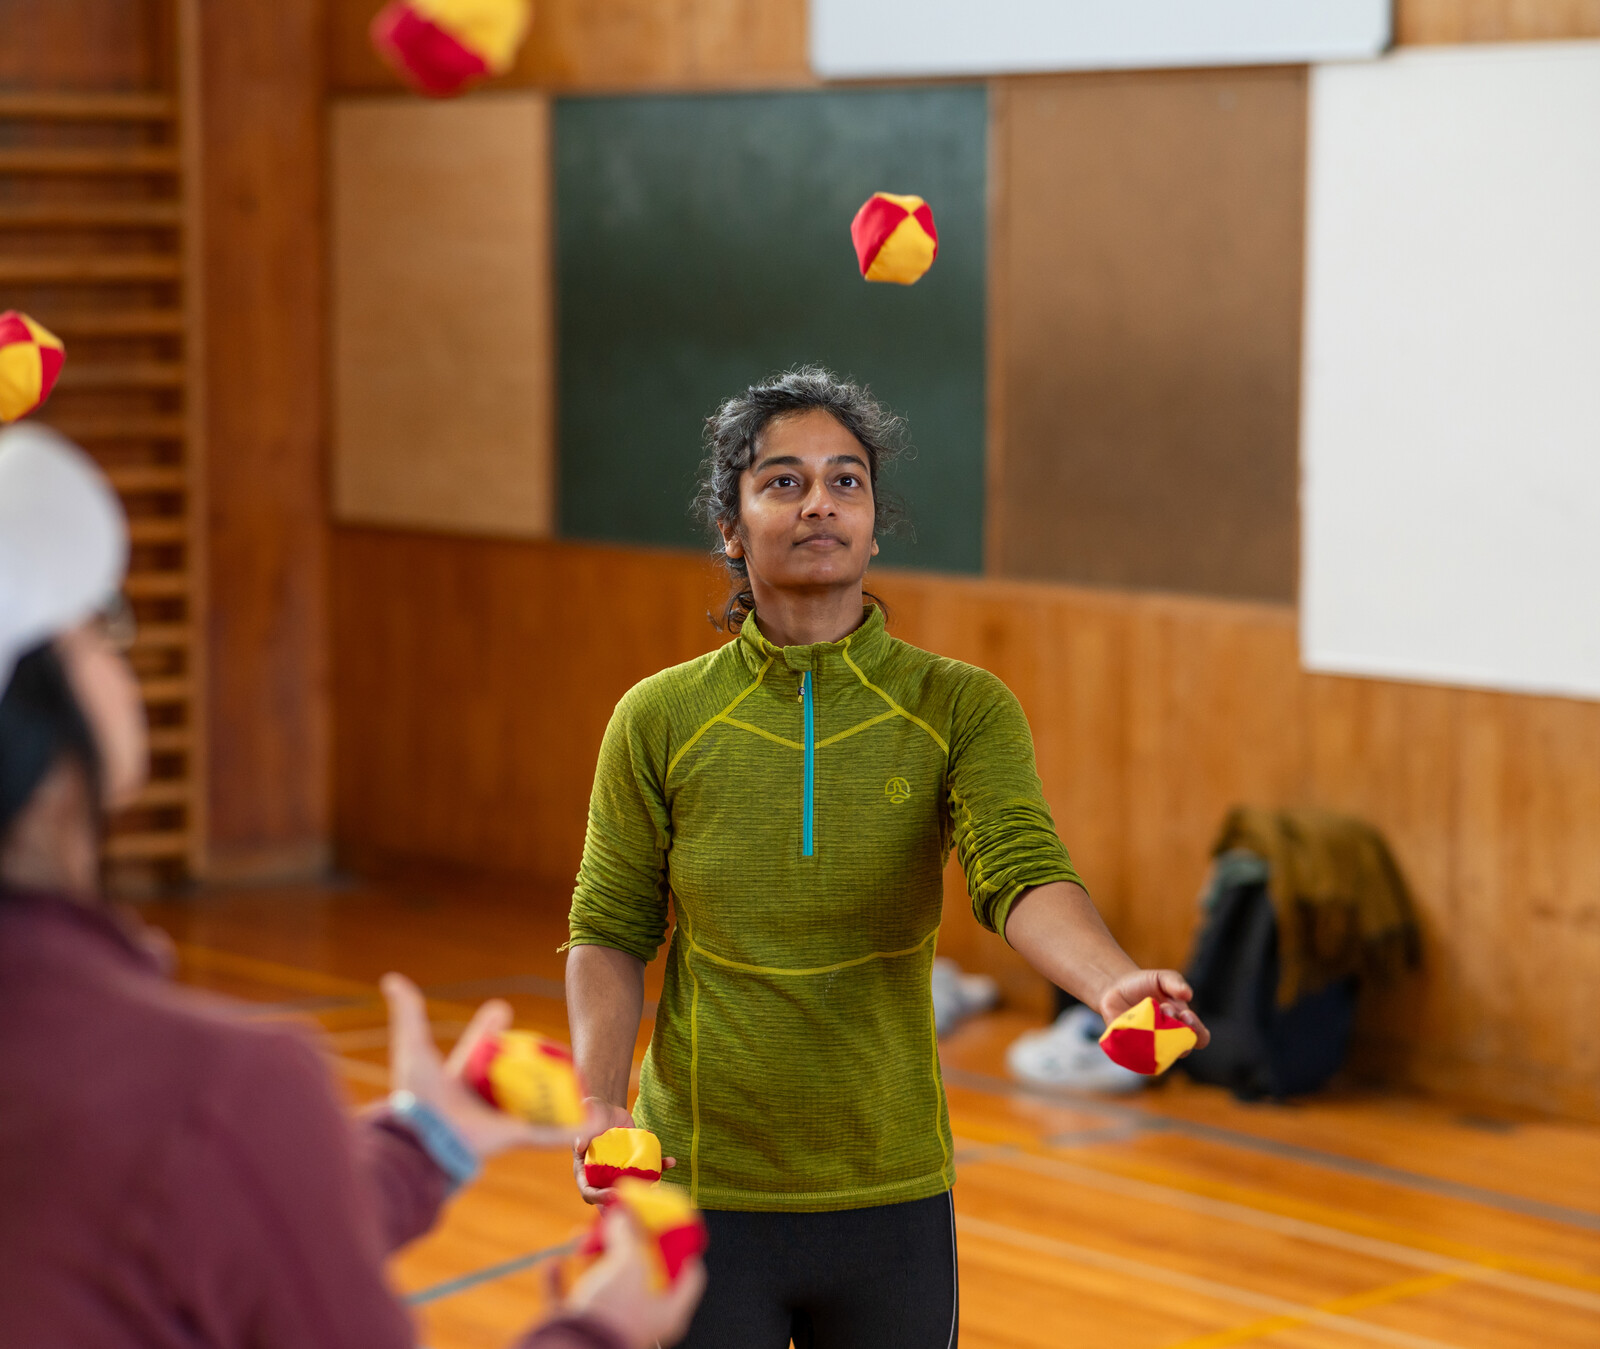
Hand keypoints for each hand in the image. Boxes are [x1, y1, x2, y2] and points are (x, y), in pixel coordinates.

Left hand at [382, 973, 605, 1160]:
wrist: (424, 1137)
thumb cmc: (417, 1096)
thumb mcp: (413, 1046)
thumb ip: (408, 1013)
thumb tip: (392, 979)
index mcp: (461, 1078)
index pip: (481, 1047)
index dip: (490, 1028)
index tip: (501, 1009)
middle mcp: (482, 1098)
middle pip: (516, 1076)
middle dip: (535, 1062)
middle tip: (554, 1043)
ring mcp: (502, 1118)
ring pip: (539, 1103)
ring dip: (563, 1093)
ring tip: (582, 1076)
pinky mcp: (516, 1136)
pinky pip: (551, 1132)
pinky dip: (574, 1127)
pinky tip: (595, 1119)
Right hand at [559, 1207, 705, 1348]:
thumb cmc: (612, 1315)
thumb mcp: (629, 1264)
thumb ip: (628, 1236)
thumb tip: (623, 1217)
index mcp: (668, 1310)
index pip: (687, 1273)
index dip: (679, 1244)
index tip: (668, 1222)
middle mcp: (641, 1320)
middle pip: (638, 1273)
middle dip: (625, 1243)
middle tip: (617, 1219)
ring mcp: (609, 1325)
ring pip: (601, 1283)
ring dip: (590, 1255)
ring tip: (581, 1234)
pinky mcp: (578, 1329)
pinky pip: (570, 1300)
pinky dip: (561, 1279)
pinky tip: (554, 1262)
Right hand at [571, 1099, 678, 1205]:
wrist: (609, 1109)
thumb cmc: (591, 1113)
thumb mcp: (585, 1120)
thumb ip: (582, 1133)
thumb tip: (580, 1145)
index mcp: (585, 1171)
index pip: (589, 1192)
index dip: (600, 1197)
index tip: (614, 1194)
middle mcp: (602, 1175)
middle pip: (612, 1196)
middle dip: (626, 1202)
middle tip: (640, 1199)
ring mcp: (620, 1171)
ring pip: (633, 1185)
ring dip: (647, 1189)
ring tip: (660, 1190)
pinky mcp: (634, 1162)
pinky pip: (646, 1169)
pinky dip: (660, 1167)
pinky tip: (671, 1161)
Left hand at [1097, 969, 1210, 1051]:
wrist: (1115, 988)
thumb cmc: (1143, 984)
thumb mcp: (1162, 978)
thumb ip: (1175, 982)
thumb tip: (1188, 995)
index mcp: (1183, 1024)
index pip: (1200, 1038)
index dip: (1198, 1031)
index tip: (1186, 1014)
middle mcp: (1169, 1039)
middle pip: (1183, 1050)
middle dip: (1177, 1031)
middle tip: (1165, 1010)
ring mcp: (1151, 1047)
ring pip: (1160, 1055)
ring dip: (1157, 1037)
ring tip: (1148, 1017)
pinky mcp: (1131, 1049)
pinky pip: (1136, 1056)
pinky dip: (1136, 1042)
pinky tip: (1132, 1026)